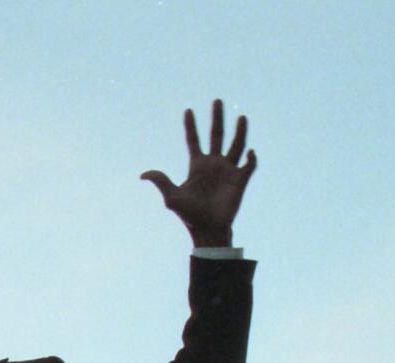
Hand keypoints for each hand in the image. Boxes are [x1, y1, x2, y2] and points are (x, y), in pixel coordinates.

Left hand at [140, 100, 257, 247]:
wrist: (207, 230)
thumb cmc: (189, 215)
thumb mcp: (172, 197)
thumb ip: (161, 182)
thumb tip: (142, 175)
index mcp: (197, 166)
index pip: (193, 140)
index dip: (190, 126)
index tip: (188, 110)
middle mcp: (213, 164)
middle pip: (216, 135)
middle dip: (217, 118)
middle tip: (217, 101)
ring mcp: (228, 171)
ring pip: (236, 145)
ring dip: (239, 131)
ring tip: (242, 116)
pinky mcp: (240, 181)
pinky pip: (249, 165)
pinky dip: (251, 158)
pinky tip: (250, 153)